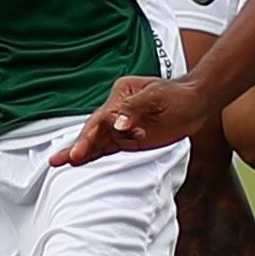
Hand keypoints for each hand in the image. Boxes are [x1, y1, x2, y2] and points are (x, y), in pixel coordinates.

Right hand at [55, 75, 215, 165]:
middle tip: (68, 157)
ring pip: (95, 140)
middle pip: (94, 128)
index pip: (106, 114)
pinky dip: (91, 155)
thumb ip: (136, 109)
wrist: (195, 104)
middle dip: (81, 143)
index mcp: (121, 93)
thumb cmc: (177, 96)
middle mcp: (116, 109)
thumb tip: (120, 125)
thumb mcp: (157, 97)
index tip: (116, 134)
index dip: (104, 127)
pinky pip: (105, 148)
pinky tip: (76, 162)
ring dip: (79, 151)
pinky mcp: (126, 140)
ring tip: (59, 161)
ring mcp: (120, 126)